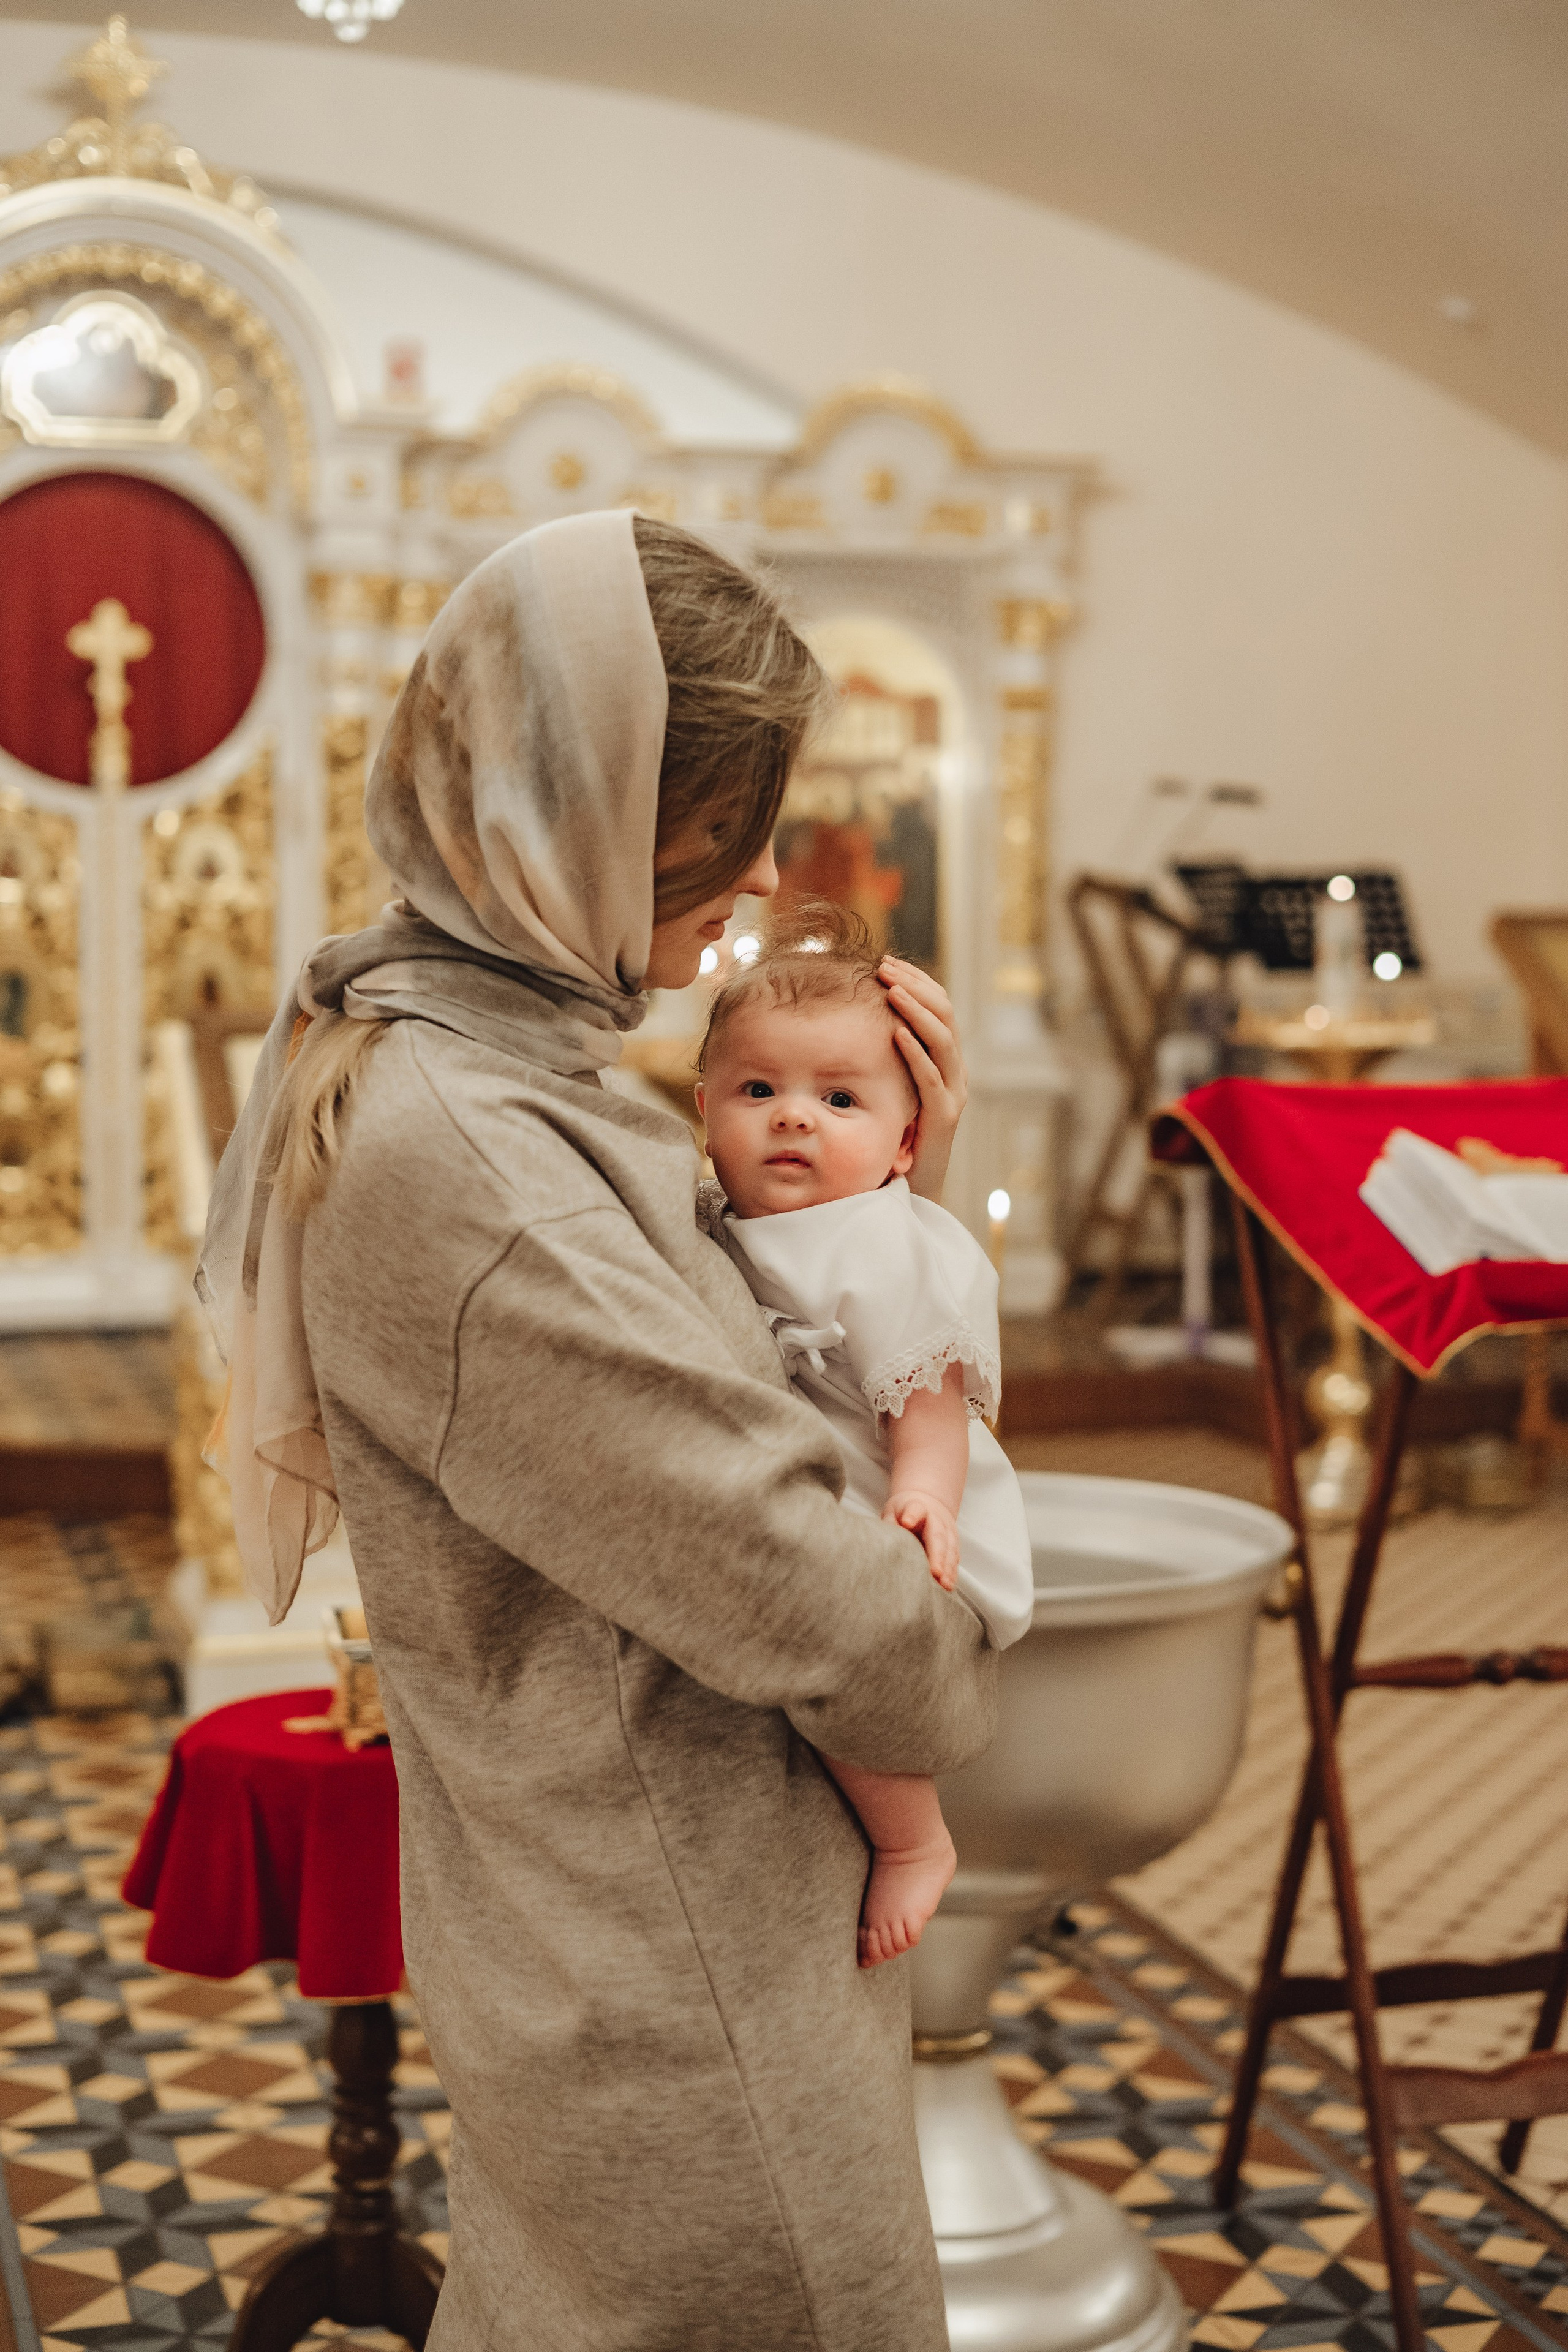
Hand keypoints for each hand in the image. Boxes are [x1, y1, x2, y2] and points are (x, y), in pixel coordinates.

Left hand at [878, 957, 966, 1203]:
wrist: (911, 1187)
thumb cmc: (894, 1133)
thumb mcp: (891, 1084)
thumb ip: (884, 1054)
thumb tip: (852, 1014)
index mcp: (945, 1059)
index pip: (939, 1006)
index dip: (916, 981)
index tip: (887, 962)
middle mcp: (955, 1072)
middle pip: (945, 1015)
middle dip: (916, 987)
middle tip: (885, 968)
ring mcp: (953, 1094)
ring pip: (944, 1041)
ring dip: (917, 1012)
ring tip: (892, 991)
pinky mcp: (943, 1118)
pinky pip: (931, 1079)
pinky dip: (915, 1053)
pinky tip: (896, 1033)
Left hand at [883, 1489, 960, 1589]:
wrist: (930, 1504)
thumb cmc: (905, 1511)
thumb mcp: (893, 1512)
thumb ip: (890, 1524)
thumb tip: (890, 1542)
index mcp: (918, 1507)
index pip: (915, 1510)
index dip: (912, 1515)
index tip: (906, 1522)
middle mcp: (937, 1519)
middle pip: (938, 1536)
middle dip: (938, 1555)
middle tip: (935, 1573)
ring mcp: (948, 1531)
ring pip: (950, 1549)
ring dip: (948, 1568)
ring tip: (945, 1585)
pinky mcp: (953, 1544)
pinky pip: (954, 1559)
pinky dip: (952, 1573)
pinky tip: (949, 1586)